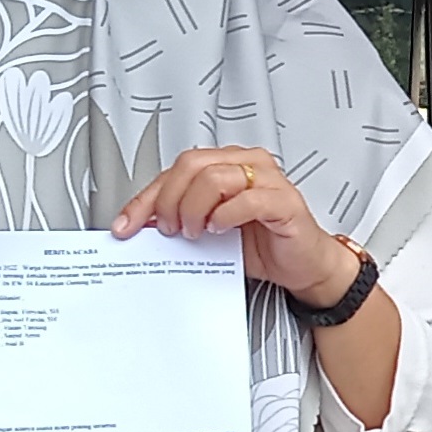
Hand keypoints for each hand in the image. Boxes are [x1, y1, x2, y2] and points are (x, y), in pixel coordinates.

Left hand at [114, 144, 357, 302]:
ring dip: (195, 208)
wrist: (303, 266)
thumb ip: (181, 218)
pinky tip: (220, 229)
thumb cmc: (263, 245)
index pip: (176, 169)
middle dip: (170, 200)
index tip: (127, 223)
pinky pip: (249, 199)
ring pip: (215, 176)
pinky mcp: (285, 202)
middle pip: (192, 164)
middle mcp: (246, 165)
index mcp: (226, 165)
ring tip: (197, 231)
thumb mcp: (210, 230)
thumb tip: (142, 223)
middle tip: (170, 229)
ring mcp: (268, 180)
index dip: (146, 197)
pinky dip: (226, 215)